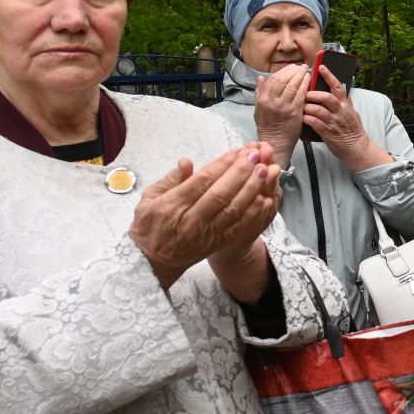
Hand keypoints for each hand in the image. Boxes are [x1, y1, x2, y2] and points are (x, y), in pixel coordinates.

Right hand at [128, 145, 283, 292]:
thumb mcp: (149, 198)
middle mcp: (191, 220)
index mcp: (173, 205)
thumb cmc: (150, 225)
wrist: (152, 262)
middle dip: (241, 172)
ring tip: (264, 171)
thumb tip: (187, 162)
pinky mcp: (217, 243)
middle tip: (256, 155)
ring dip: (251, 189)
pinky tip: (264, 198)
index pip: (202, 181)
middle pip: (221, 194)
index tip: (238, 151)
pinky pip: (239, 228)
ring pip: (234, 210)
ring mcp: (206, 234)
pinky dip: (254, 213)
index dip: (223, 165)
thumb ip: (169, 179)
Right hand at [253, 64, 309, 166]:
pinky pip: (301, 95)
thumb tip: (260, 78)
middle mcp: (272, 102)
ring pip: (293, 85)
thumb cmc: (267, 127)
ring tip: (306, 70)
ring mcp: (284, 107)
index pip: (273, 80)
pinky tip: (309, 80)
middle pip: (284, 80)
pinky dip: (305, 85)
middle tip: (300, 66)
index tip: (290, 67)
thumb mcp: (258, 110)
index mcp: (263, 100)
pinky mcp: (295, 112)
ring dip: (301, 75)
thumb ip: (259, 93)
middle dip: (293, 71)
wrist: (275, 143)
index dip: (283, 71)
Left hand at [306, 66, 390, 170]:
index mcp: (345, 104)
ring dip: (307, 107)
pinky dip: (307, 119)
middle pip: (326, 97)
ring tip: (302, 107)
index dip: (329, 76)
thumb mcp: (351, 111)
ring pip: (318, 110)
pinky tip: (303, 118)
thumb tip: (339, 86)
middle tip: (305, 94)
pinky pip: (315, 123)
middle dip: (313, 94)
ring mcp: (334, 122)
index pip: (338, 86)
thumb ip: (343, 100)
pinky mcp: (328, 132)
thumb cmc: (352, 129)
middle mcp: (340, 111)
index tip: (321, 67)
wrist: (356, 147)